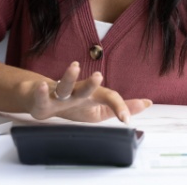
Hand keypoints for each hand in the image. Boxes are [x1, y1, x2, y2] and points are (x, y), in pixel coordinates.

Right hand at [25, 61, 151, 123]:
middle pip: (86, 87)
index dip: (119, 106)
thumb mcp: (99, 109)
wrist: (41, 98)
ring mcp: (58, 93)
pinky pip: (39, 94)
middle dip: (92, 83)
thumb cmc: (73, 104)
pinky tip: (42, 85)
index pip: (108, 98)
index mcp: (90, 96)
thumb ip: (122, 106)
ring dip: (69, 76)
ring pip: (64, 85)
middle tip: (99, 77)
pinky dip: (40, 91)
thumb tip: (147, 103)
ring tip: (75, 66)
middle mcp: (76, 91)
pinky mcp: (40, 98)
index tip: (126, 119)